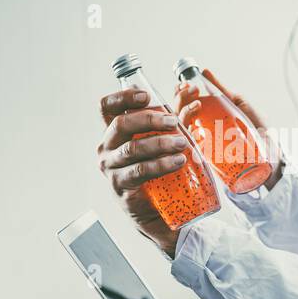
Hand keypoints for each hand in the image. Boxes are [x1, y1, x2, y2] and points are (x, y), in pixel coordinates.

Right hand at [97, 88, 190, 257]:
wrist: (157, 209)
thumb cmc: (159, 167)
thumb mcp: (166, 137)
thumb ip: (176, 114)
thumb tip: (191, 89)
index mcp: (113, 132)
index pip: (106, 107)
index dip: (123, 97)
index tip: (146, 96)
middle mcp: (106, 148)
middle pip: (120, 124)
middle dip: (149, 119)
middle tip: (173, 122)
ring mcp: (111, 168)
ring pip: (132, 148)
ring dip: (159, 143)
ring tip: (182, 143)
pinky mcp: (121, 187)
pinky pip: (140, 171)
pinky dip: (160, 164)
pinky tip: (178, 161)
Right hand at [174, 68, 283, 190]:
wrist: (272, 153)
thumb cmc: (257, 130)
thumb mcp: (239, 105)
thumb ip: (222, 91)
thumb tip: (205, 72)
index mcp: (204, 120)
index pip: (183, 106)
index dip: (179, 94)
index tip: (185, 84)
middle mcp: (199, 133)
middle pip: (177, 116)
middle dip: (180, 100)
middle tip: (191, 90)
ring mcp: (201, 147)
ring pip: (181, 130)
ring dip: (184, 112)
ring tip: (197, 103)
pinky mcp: (206, 160)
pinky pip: (188, 149)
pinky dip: (188, 134)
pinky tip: (194, 125)